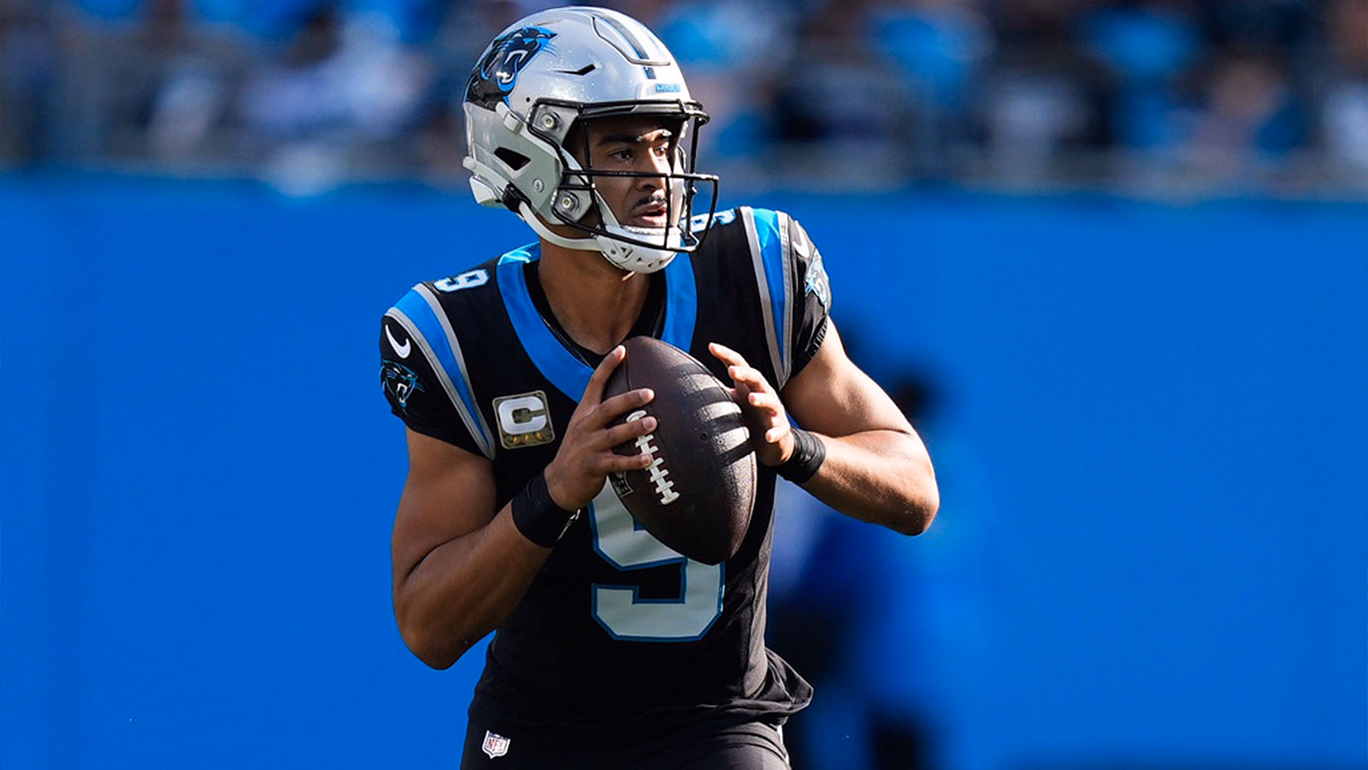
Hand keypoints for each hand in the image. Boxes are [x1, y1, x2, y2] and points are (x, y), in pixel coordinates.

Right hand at [544, 345, 657, 509]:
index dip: (607, 366)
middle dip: (629, 399)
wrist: (560, 482)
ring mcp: (589, 446)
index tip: (621, 350)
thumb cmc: (577, 452)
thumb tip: (629, 398)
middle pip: (608, 408)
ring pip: (614, 434)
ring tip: (652, 422)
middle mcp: (586, 426)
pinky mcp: (594, 466)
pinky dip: (633, 461)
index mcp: (584, 413)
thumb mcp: (583, 427)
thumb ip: (602, 413)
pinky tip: (648, 458)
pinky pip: (617, 463)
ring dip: (634, 428)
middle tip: (650, 393)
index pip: (594, 384)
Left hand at [709, 342, 793, 467]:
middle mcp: (763, 394)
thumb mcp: (733, 401)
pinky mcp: (780, 429)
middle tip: (732, 371)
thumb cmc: (749, 416)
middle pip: (756, 378)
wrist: (773, 440)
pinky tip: (768, 436)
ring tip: (752, 399)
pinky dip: (775, 432)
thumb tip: (691, 382)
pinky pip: (779, 430)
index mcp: (748, 386)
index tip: (711, 347)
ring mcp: (773, 411)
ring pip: (770, 401)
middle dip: (745, 373)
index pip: (738, 365)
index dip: (726, 355)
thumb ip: (718, 390)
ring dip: (762, 399)